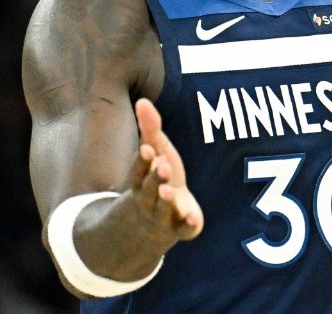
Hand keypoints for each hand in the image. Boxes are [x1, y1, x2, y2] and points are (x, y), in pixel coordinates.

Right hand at [127, 97, 203, 240]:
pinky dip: (188, 224)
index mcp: (141, 181)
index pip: (138, 172)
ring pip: (163, 210)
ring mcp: (165, 216)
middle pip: (150, 190)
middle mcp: (149, 200)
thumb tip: (142, 101)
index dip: (142, 161)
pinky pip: (183, 229)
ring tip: (169, 191)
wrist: (163, 217)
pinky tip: (193, 218)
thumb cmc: (160, 176)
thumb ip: (150, 129)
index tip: (148, 149)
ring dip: (166, 201)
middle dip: (156, 178)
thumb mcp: (157, 151)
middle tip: (163, 166)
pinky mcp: (182, 227)